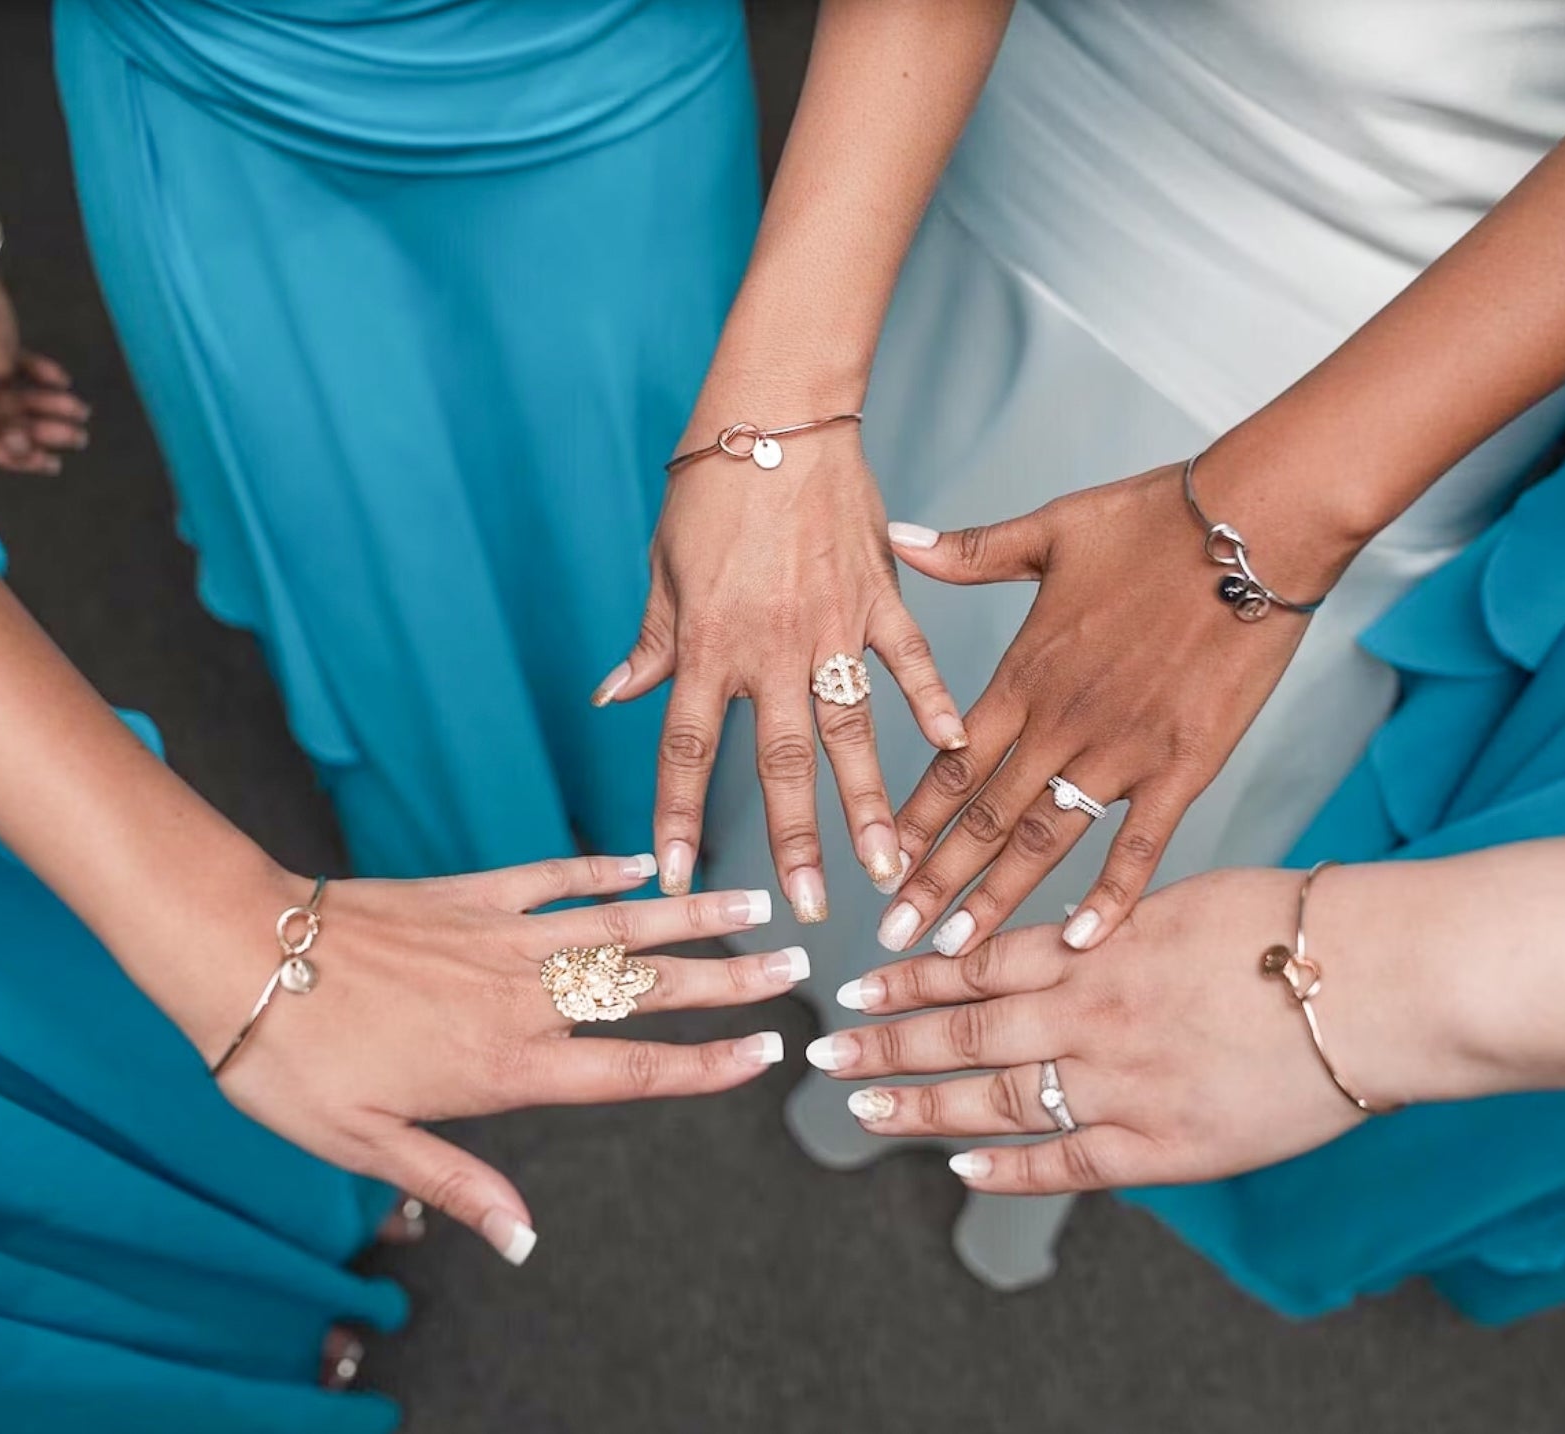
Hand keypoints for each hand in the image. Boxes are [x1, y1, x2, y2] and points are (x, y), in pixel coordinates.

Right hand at [0, 273, 89, 473]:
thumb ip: (8, 416)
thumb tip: (18, 452)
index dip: (17, 459)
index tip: (52, 464)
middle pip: (1, 422)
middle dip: (43, 431)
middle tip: (81, 438)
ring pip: (10, 396)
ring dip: (47, 404)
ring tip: (84, 411)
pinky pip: (12, 369)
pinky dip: (37, 374)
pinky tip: (64, 380)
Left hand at [191, 856, 801, 1262]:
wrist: (243, 954)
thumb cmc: (295, 1061)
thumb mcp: (366, 1144)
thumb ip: (457, 1184)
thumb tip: (524, 1239)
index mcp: (505, 1066)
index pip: (631, 1069)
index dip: (707, 1064)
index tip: (767, 1053)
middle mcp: (521, 997)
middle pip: (647, 989)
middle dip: (729, 981)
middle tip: (796, 965)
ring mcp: (502, 936)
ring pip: (620, 925)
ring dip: (691, 916)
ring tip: (753, 906)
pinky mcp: (473, 894)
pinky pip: (556, 878)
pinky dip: (605, 871)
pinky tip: (647, 864)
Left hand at [596, 419, 964, 921]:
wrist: (776, 413)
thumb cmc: (710, 487)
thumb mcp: (662, 567)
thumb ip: (650, 641)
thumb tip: (611, 695)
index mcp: (707, 645)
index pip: (684, 750)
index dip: (679, 818)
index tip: (678, 879)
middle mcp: (768, 649)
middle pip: (778, 764)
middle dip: (791, 842)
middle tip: (805, 910)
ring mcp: (830, 627)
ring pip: (850, 732)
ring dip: (867, 804)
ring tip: (887, 866)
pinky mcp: (878, 597)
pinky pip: (909, 661)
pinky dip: (933, 703)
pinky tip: (953, 752)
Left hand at [811, 866, 1474, 1193]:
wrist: (1374, 979)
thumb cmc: (1290, 926)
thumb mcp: (1177, 899)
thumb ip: (1107, 929)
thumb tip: (1058, 939)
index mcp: (1095, 946)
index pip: (974, 963)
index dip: (908, 979)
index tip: (857, 986)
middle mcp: (1091, 1012)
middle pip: (964, 1031)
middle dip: (886, 1043)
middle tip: (825, 1052)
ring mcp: (1124, 1081)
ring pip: (998, 1098)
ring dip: (922, 1106)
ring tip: (862, 1109)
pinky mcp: (1167, 1144)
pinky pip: (1070, 1162)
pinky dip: (1011, 1169)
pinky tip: (962, 1169)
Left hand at [876, 461, 1335, 957]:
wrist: (1255, 524)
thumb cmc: (1155, 519)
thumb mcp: (1049, 528)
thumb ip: (970, 552)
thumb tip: (901, 536)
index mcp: (1025, 673)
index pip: (950, 760)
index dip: (910, 816)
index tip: (875, 863)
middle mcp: (1062, 721)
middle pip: (982, 816)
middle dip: (931, 880)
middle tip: (887, 938)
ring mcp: (1122, 749)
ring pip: (1043, 840)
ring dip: (995, 899)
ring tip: (951, 954)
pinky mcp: (1185, 764)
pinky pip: (1139, 843)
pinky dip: (1110, 896)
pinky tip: (1079, 941)